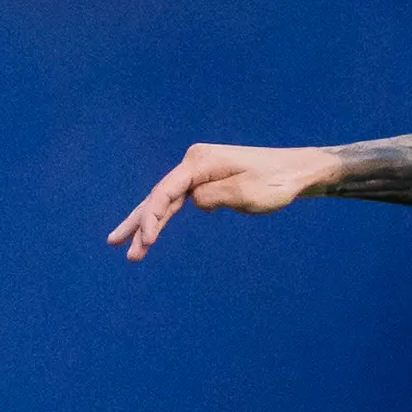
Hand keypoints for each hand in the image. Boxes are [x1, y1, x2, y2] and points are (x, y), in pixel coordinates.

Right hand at [109, 144, 339, 253]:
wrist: (295, 171)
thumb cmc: (275, 182)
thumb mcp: (245, 193)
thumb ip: (214, 197)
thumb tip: (194, 202)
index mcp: (200, 161)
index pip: (166, 192)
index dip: (151, 217)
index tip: (146, 241)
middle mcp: (194, 161)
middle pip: (158, 195)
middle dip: (138, 223)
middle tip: (116, 245)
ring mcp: (198, 170)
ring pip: (165, 200)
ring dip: (147, 224)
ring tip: (130, 250)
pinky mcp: (205, 180)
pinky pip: (178, 201)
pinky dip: (165, 217)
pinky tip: (151, 234)